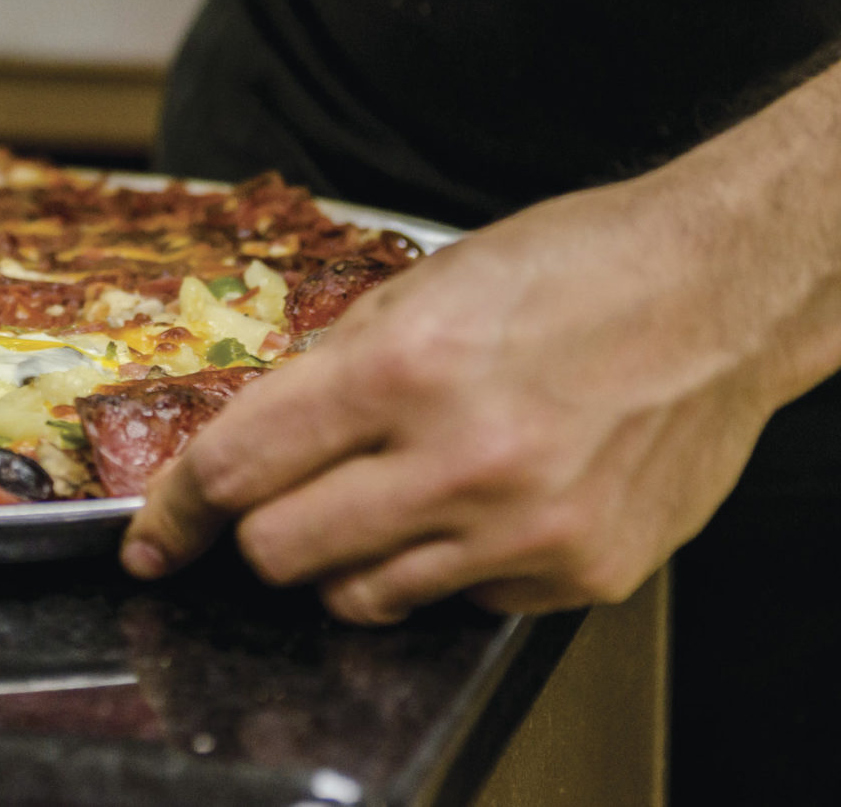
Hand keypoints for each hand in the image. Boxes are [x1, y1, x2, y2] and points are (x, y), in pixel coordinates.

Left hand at [120, 117, 840, 620]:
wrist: (718, 293)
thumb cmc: (568, 271)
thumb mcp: (419, 292)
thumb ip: (323, 374)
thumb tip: (242, 450)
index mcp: (402, 370)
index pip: (239, 468)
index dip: (179, 508)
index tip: (156, 537)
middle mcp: (462, 461)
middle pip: (282, 554)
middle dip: (263, 529)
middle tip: (286, 498)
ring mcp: (526, 530)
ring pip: (361, 598)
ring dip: (349, 556)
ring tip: (396, 491)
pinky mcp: (580, 573)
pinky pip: (460, 603)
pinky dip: (448, 566)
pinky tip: (483, 504)